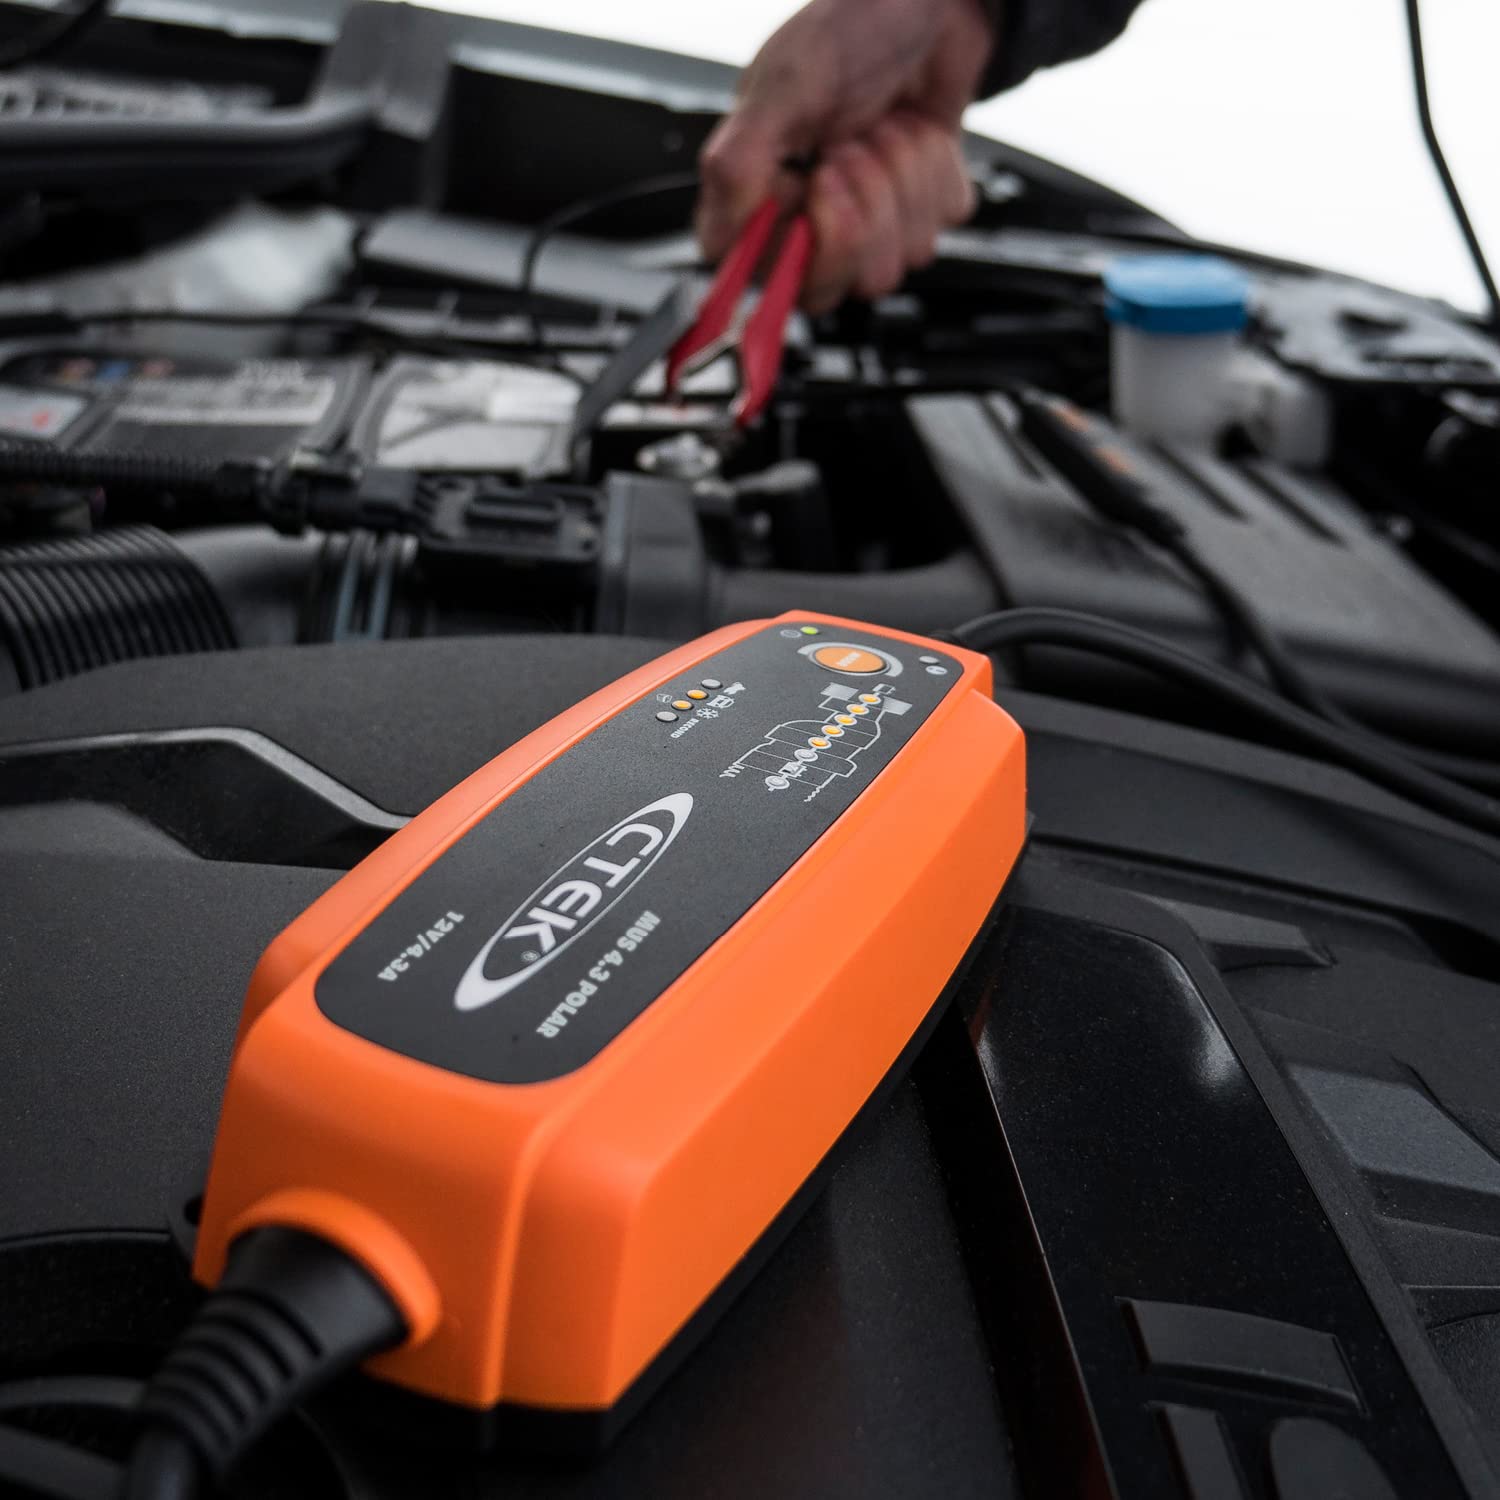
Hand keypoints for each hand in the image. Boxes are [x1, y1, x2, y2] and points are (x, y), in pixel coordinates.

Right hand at [696, 0, 994, 312]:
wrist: (927, 4)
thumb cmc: (848, 30)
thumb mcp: (783, 85)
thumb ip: (739, 163)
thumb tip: (719, 240)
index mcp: (759, 201)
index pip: (760, 280)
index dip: (795, 247)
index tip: (813, 186)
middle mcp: (809, 224)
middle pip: (830, 286)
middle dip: (857, 208)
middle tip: (852, 147)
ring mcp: (868, 226)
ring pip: (891, 263)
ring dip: (900, 182)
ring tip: (885, 128)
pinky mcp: (920, 212)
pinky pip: (938, 225)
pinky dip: (936, 169)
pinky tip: (917, 132)